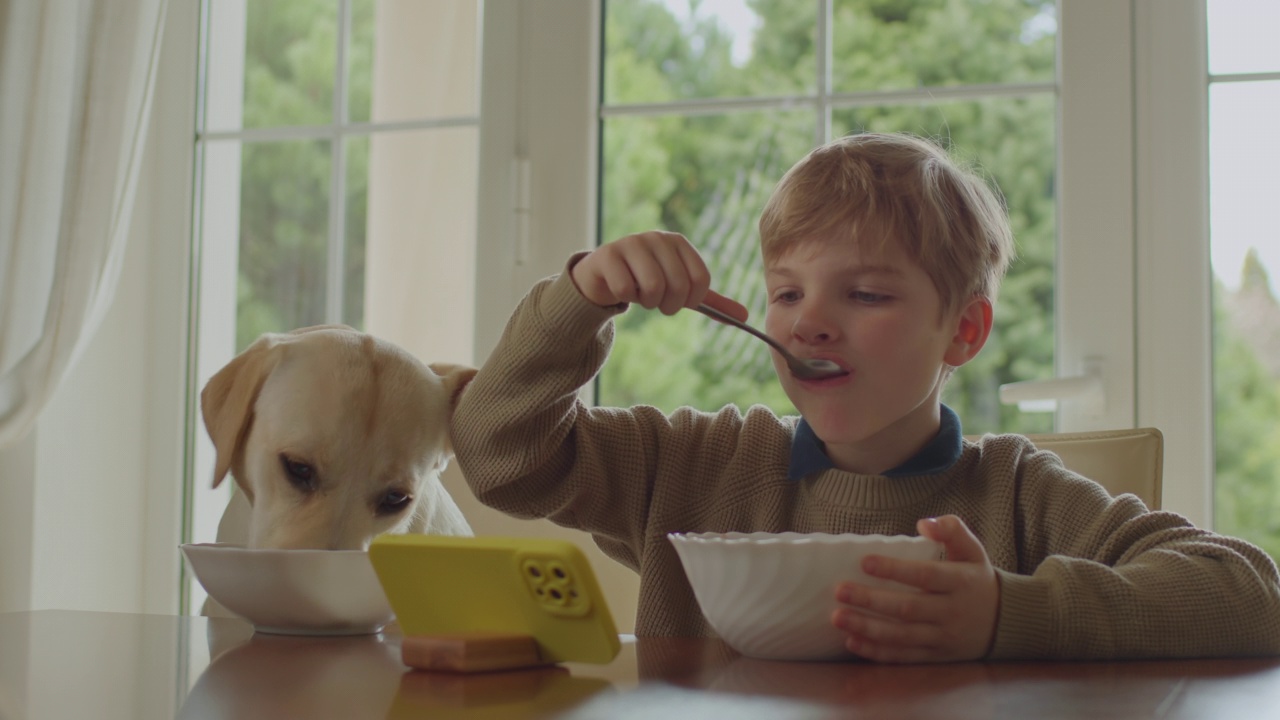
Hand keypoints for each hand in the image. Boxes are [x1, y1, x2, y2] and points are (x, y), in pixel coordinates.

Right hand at [570, 231, 747, 319]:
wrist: (603, 277)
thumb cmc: (646, 283)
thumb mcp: (680, 292)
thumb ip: (710, 303)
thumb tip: (745, 317)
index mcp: (679, 243)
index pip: (700, 279)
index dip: (691, 299)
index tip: (680, 301)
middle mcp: (657, 238)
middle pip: (678, 285)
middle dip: (668, 304)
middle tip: (657, 301)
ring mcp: (631, 242)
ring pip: (653, 287)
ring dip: (647, 302)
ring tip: (639, 294)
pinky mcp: (608, 254)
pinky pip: (626, 288)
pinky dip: (625, 298)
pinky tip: (619, 287)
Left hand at [830, 515, 999, 662]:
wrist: (1005, 622)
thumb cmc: (976, 579)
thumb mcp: (973, 550)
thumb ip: (952, 530)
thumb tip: (924, 523)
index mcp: (960, 582)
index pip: (925, 576)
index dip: (895, 570)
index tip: (864, 562)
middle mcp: (952, 612)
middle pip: (907, 609)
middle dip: (871, 601)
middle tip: (840, 591)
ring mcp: (943, 638)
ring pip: (902, 636)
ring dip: (867, 628)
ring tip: (838, 618)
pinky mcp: (937, 657)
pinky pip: (905, 657)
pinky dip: (878, 652)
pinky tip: (853, 641)